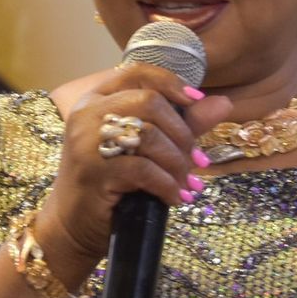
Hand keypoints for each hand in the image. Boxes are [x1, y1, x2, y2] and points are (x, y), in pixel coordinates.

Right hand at [33, 65, 233, 283]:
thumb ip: (182, 123)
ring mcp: (86, 142)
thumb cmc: (111, 182)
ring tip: (186, 182)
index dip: (171, 82)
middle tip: (195, 160)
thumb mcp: (146, 148)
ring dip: (178, 162)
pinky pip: (144, 169)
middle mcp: (87, 113)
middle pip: (149, 102)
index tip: (195, 101)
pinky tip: (174, 196)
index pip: (137, 72)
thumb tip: (223, 103)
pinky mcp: (93, 171)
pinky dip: (167, 184)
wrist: (73, 225)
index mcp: (97, 99)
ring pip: (149, 135)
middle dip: (182, 133)